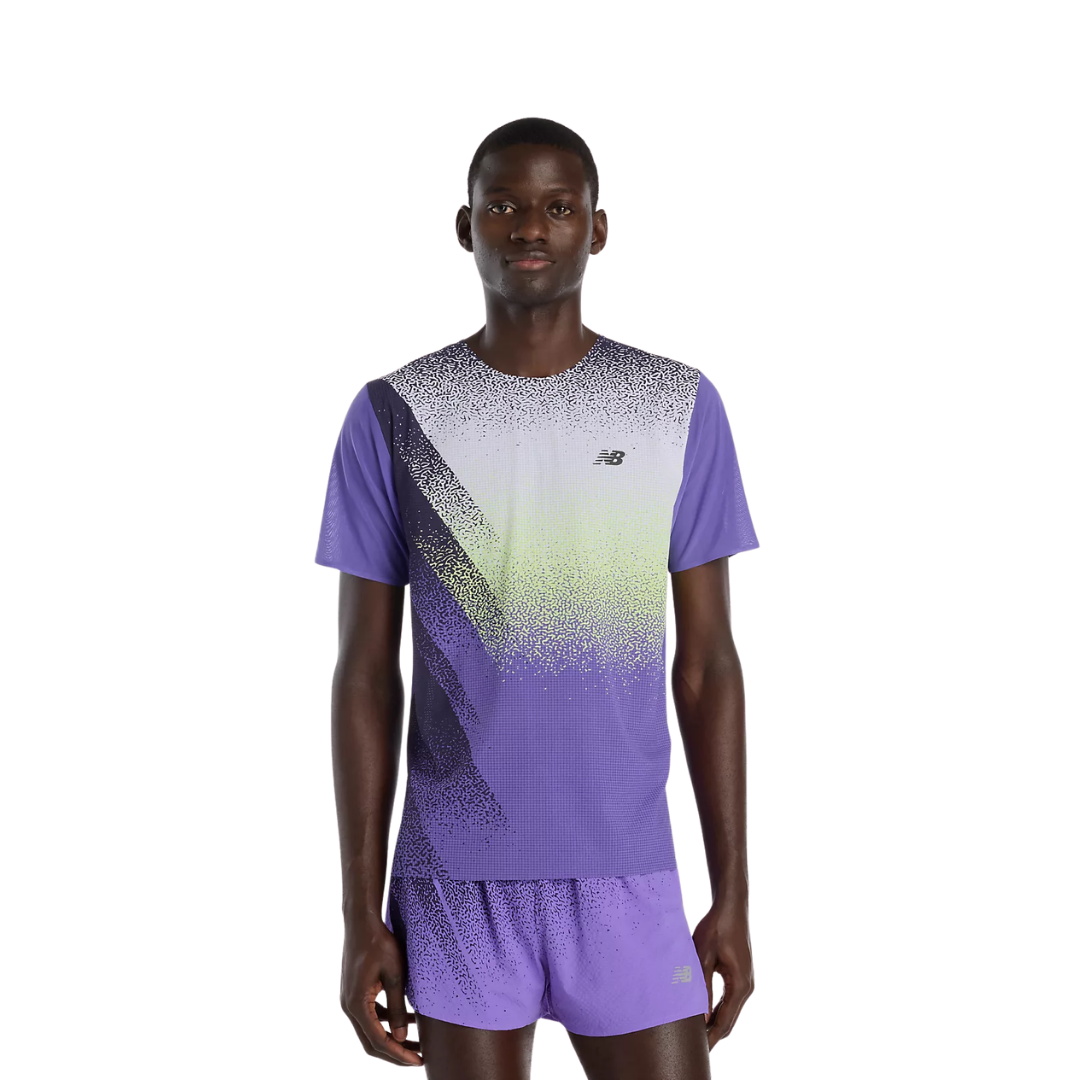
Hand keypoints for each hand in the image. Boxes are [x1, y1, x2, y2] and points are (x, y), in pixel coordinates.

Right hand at [339, 914, 423, 1067]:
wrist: (362, 922)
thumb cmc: (379, 944)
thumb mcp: (394, 975)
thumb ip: (398, 1007)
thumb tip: (402, 1037)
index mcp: (356, 1004)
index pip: (378, 1041)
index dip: (399, 1054)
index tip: (417, 1062)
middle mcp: (349, 1007)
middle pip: (371, 1043)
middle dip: (395, 1053)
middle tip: (419, 1059)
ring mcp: (350, 1001)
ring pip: (371, 1032)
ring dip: (393, 1038)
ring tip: (418, 1041)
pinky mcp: (355, 994)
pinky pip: (371, 1017)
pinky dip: (388, 1022)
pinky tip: (409, 1019)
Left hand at [692, 895, 754, 1048]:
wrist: (732, 906)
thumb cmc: (717, 927)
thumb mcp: (703, 956)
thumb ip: (702, 986)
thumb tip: (699, 1015)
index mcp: (740, 985)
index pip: (725, 1021)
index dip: (712, 1038)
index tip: (700, 1050)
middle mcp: (747, 986)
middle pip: (730, 1019)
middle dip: (714, 1034)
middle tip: (696, 1047)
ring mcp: (746, 980)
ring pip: (730, 1010)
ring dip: (716, 1022)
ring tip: (698, 1035)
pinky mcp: (741, 974)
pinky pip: (730, 998)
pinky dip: (719, 1009)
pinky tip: (705, 1014)